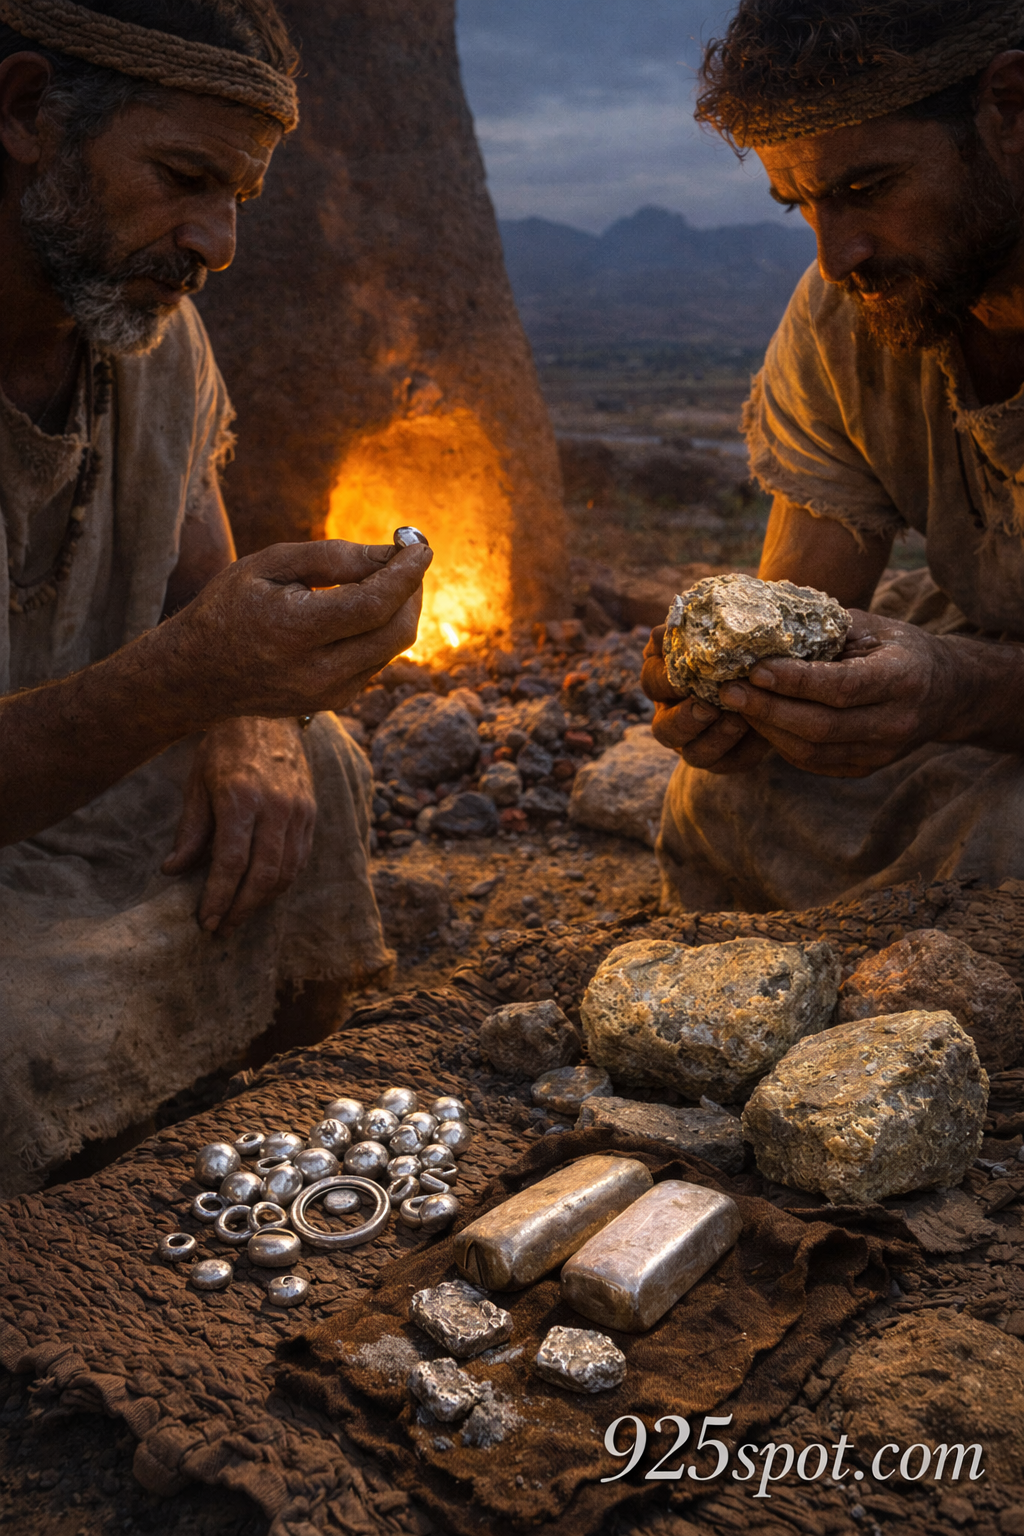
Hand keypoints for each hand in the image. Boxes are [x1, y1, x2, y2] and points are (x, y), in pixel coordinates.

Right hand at [161, 538, 431, 723]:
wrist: (197, 674)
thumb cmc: (231, 606)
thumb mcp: (270, 566)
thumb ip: (333, 558)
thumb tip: (392, 553)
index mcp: (293, 632)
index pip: (372, 606)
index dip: (405, 575)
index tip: (420, 547)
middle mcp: (316, 672)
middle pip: (395, 632)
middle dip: (411, 591)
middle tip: (407, 560)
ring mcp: (328, 694)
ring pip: (392, 648)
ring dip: (399, 610)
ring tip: (381, 580)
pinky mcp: (335, 702)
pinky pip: (376, 661)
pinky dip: (380, 631)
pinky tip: (360, 611)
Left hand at [162, 717, 316, 932]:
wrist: (267, 716)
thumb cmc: (224, 750)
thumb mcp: (197, 785)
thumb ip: (190, 831)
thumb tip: (173, 871)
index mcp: (242, 799)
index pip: (232, 863)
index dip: (218, 897)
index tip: (205, 920)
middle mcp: (277, 807)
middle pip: (264, 875)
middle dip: (241, 908)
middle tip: (220, 928)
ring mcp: (299, 811)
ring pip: (287, 872)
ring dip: (262, 901)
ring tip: (238, 916)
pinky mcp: (311, 814)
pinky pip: (300, 859)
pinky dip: (281, 883)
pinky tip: (261, 893)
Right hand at [641, 625, 774, 773]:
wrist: (782, 652)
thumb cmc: (745, 631)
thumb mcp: (724, 621)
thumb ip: (696, 627)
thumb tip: (662, 633)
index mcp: (665, 675)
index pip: (652, 680)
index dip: (664, 680)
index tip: (687, 672)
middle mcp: (674, 710)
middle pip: (663, 728)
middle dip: (684, 720)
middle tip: (708, 708)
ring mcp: (697, 737)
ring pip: (691, 752)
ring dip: (713, 740)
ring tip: (739, 721)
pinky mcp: (724, 755)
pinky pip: (726, 763)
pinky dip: (741, 750)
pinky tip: (761, 734)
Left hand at [715, 610, 955, 777]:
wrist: (947, 692)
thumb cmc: (900, 648)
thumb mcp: (873, 626)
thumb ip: (825, 629)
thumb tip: (763, 625)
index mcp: (902, 678)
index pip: (840, 687)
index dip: (794, 681)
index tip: (754, 669)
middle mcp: (895, 722)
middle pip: (820, 726)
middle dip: (768, 709)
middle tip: (728, 691)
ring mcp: (882, 752)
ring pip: (812, 751)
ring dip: (767, 729)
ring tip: (738, 705)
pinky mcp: (866, 768)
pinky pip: (814, 763)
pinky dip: (781, 743)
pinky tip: (760, 722)